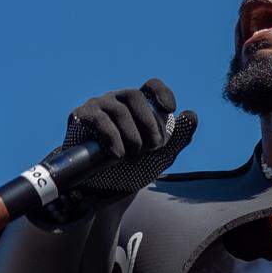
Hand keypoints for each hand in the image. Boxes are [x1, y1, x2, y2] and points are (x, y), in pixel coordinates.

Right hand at [64, 78, 196, 193]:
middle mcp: (117, 99)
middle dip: (149, 123)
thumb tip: (192, 116)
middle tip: (153, 147)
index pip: (151, 85)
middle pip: (135, 96)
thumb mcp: (161, 154)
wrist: (103, 187)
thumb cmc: (133, 165)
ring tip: (133, 157)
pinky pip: (99, 120)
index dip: (162, 92)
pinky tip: (118, 155)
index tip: (170, 110)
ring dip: (132, 136)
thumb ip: (179, 137)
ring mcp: (97, 105)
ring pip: (118, 110)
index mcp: (138, 104)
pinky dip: (113, 138)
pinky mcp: (80, 117)